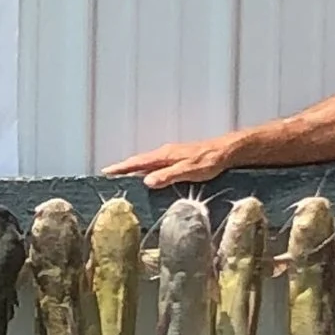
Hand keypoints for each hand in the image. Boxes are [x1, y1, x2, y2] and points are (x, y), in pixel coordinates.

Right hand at [107, 135, 234, 189]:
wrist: (228, 152)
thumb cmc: (210, 160)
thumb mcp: (189, 170)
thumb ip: (168, 175)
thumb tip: (147, 182)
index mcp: (164, 155)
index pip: (137, 162)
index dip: (121, 168)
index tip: (106, 172)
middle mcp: (166, 154)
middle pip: (139, 162)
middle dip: (124, 168)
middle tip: (110, 177)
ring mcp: (172, 156)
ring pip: (148, 164)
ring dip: (135, 170)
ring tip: (124, 179)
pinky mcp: (180, 160)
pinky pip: (158, 166)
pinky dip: (148, 171)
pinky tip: (150, 179)